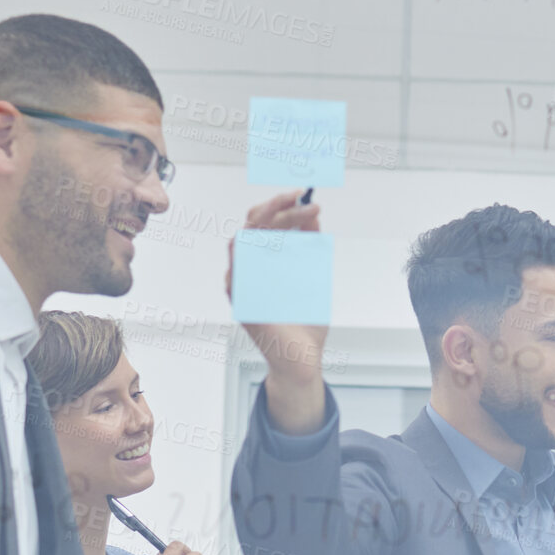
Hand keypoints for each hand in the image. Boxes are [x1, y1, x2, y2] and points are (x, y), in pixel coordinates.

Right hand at [227, 192, 328, 432]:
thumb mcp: (313, 278)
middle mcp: (247, 272)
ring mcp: (241, 286)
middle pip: (250, 227)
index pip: (261, 225)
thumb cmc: (304, 324)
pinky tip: (293, 242)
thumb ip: (310, 251)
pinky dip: (266, 250)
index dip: (278, 206)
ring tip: (305, 215)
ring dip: (276, 223)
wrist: (302, 359)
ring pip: (243, 241)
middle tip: (301, 199)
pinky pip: (243, 268)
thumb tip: (312, 218)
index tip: (301, 195)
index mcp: (261, 265)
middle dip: (276, 207)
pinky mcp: (242, 301)